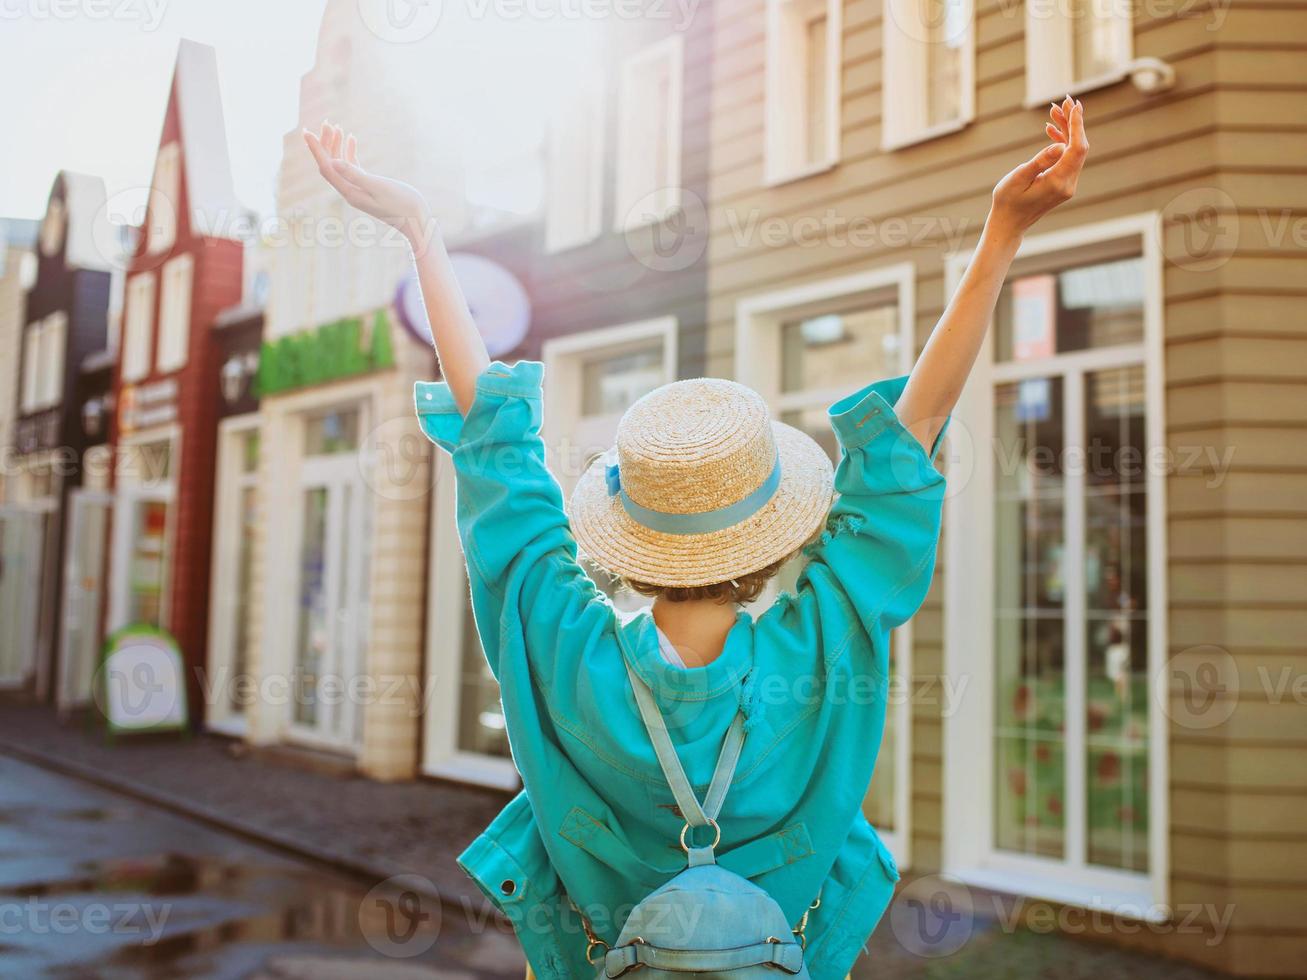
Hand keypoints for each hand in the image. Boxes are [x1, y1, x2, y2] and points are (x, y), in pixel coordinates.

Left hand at [303, 120, 433, 247]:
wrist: (416, 221)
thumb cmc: (402, 204)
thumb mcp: (378, 187)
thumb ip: (356, 175)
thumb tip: (334, 162)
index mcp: (350, 192)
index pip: (326, 167)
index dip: (315, 149)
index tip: (306, 131)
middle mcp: (350, 191)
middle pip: (330, 164)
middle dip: (325, 143)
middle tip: (325, 122)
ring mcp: (358, 190)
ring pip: (340, 164)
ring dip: (336, 145)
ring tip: (335, 126)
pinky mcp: (368, 187)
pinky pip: (353, 167)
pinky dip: (350, 152)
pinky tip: (352, 138)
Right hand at [988, 96, 1088, 238]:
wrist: (1008, 224)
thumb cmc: (1007, 202)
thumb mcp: (1019, 178)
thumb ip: (1040, 161)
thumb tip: (1060, 145)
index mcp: (1058, 181)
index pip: (1076, 148)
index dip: (1077, 125)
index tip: (1074, 105)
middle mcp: (1068, 184)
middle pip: (1078, 147)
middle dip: (1073, 122)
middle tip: (1063, 100)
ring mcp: (1067, 185)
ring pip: (1074, 151)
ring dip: (1066, 130)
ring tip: (1053, 111)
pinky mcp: (1062, 184)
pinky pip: (1067, 158)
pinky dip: (1061, 142)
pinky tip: (1050, 130)